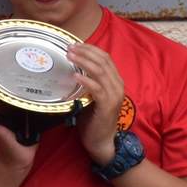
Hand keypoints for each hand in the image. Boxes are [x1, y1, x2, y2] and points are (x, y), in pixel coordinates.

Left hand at [69, 43, 126, 165]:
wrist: (102, 142)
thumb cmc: (94, 119)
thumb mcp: (91, 96)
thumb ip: (88, 83)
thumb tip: (72, 69)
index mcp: (115, 81)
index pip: (105, 58)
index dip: (90, 49)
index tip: (75, 44)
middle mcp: (118, 85)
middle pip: (103, 61)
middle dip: (85, 52)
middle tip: (69, 48)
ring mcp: (114, 95)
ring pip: (100, 72)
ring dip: (84, 62)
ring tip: (70, 57)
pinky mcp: (108, 105)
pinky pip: (97, 89)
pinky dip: (86, 80)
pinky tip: (75, 76)